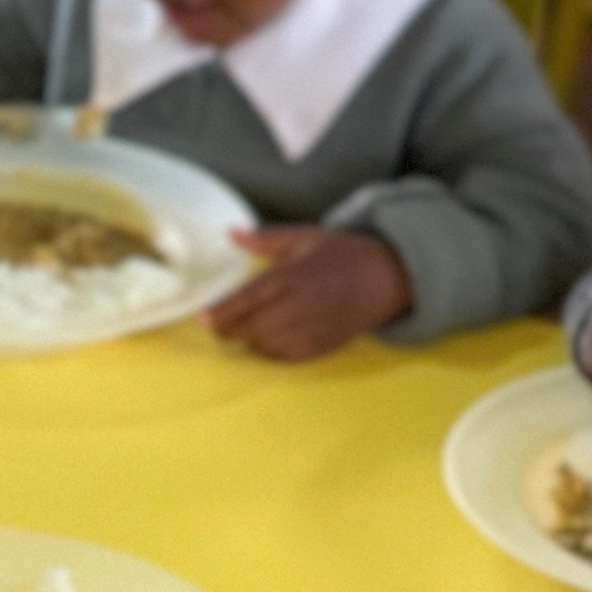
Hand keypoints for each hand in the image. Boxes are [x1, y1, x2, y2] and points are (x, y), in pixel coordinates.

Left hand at [206, 225, 412, 361]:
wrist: (388, 278)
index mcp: (291, 276)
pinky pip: (283, 358)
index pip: (246, 299)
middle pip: (249, 328)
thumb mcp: (305, 237)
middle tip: (220, 325)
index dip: (221, 312)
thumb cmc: (343, 254)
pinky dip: (271, 352)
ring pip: (263, 346)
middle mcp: (298, 306)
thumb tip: (231, 233)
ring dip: (249, 340)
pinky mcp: (320, 347)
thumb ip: (266, 239)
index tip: (203, 317)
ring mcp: (310, 329)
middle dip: (229, 329)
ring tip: (246, 329)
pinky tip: (271, 340)